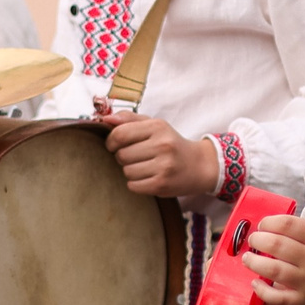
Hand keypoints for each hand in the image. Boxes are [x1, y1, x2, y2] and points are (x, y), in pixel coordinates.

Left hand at [102, 114, 221, 198]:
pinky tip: (147, 178)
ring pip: (127, 171)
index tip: (113, 145)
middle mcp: (162, 145)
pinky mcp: (162, 185)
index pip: (120, 134)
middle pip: (121, 155)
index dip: (111, 141)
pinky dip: (136, 183)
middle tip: (135, 157)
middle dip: (122, 157)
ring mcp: (163, 166)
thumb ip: (129, 119)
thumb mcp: (155, 126)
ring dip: (130, 170)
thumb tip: (105, 119)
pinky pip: (133, 186)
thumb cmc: (171, 144)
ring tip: (144, 167)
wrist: (199, 166)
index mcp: (158, 127)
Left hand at [246, 185, 304, 304]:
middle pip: (277, 245)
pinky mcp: (302, 301)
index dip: (271, 222)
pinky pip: (278, 298)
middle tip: (253, 239)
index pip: (289, 225)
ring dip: (255, 262)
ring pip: (274, 270)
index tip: (264, 224)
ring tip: (247, 258)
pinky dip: (263, 291)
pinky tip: (256, 283)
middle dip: (259, 239)